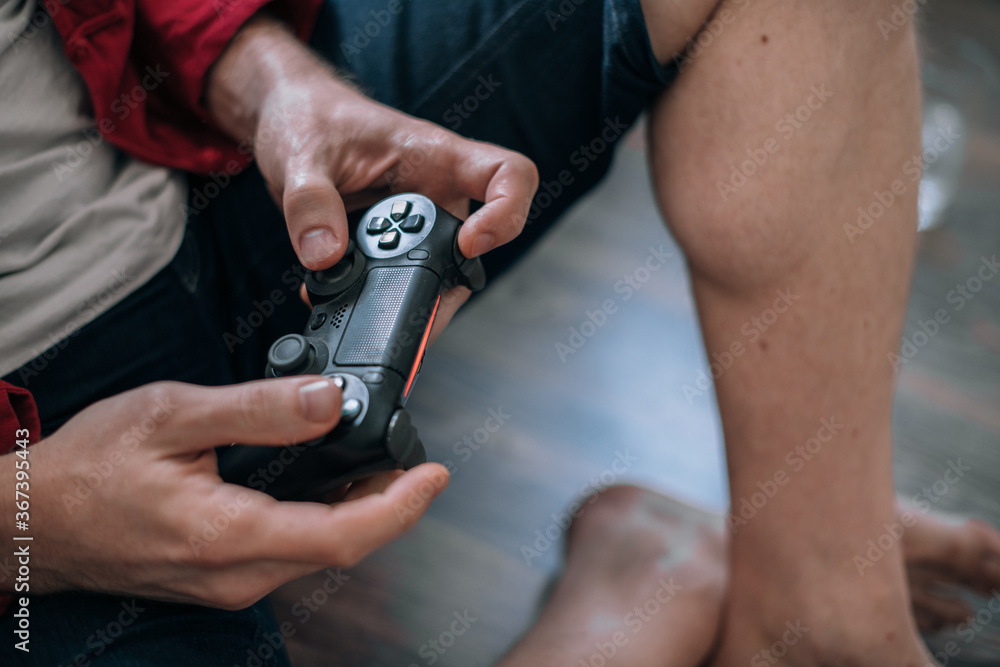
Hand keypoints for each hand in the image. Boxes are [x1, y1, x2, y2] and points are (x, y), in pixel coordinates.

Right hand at [0, 378, 448, 608]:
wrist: (33, 521)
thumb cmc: (90, 467)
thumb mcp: (173, 415)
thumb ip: (258, 410)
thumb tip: (328, 401)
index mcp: (228, 534)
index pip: (343, 536)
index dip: (400, 506)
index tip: (434, 474)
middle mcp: (237, 574)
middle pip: (342, 548)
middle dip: (388, 504)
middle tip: (411, 457)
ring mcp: (230, 584)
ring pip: (320, 554)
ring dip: (360, 514)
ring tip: (381, 465)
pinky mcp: (224, 579)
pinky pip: (293, 555)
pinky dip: (326, 521)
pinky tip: (331, 487)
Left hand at [207, 15, 537, 328]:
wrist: (290, 120)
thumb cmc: (310, 117)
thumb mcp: (300, 154)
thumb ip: (311, 203)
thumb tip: (326, 257)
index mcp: (436, 157)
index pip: (509, 176)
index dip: (506, 214)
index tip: (469, 246)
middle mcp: (438, 194)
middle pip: (473, 254)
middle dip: (439, 289)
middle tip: (396, 307)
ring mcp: (420, 226)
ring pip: (437, 278)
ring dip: (401, 299)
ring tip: (352, 301)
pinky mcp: (394, 248)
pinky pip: (399, 282)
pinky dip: (371, 298)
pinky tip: (334, 294)